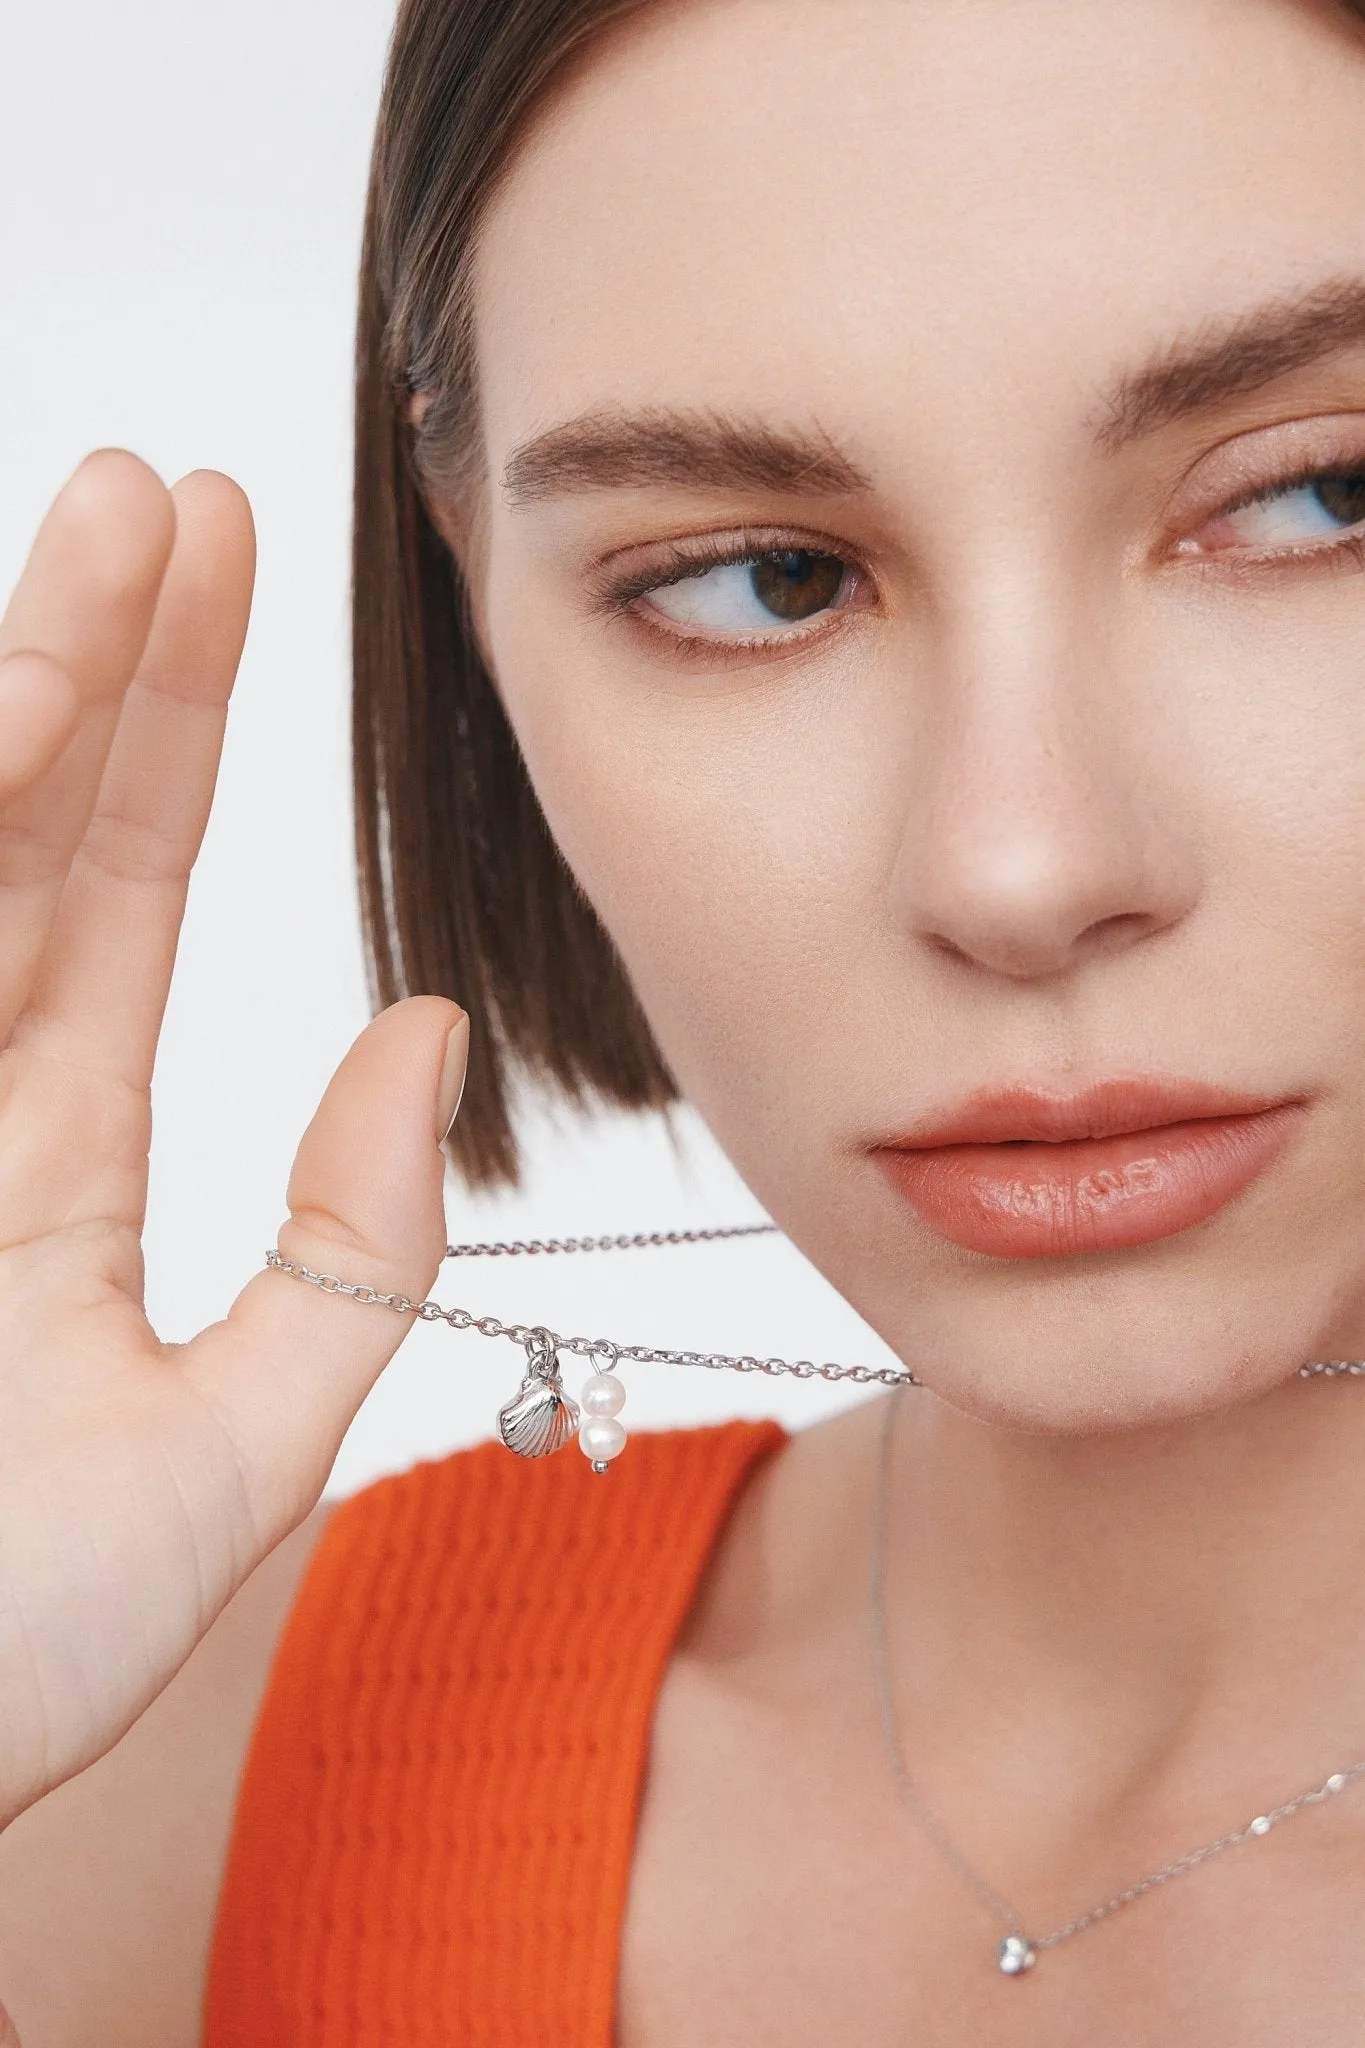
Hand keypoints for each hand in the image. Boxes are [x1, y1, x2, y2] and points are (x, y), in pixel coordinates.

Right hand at [0, 451, 465, 1829]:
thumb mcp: (221, 1460)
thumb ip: (343, 1261)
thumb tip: (432, 1047)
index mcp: (35, 1160)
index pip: (117, 896)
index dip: (170, 737)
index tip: (224, 585)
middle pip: (22, 831)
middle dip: (98, 654)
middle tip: (176, 495)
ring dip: (13, 689)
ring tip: (111, 523)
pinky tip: (1, 705)